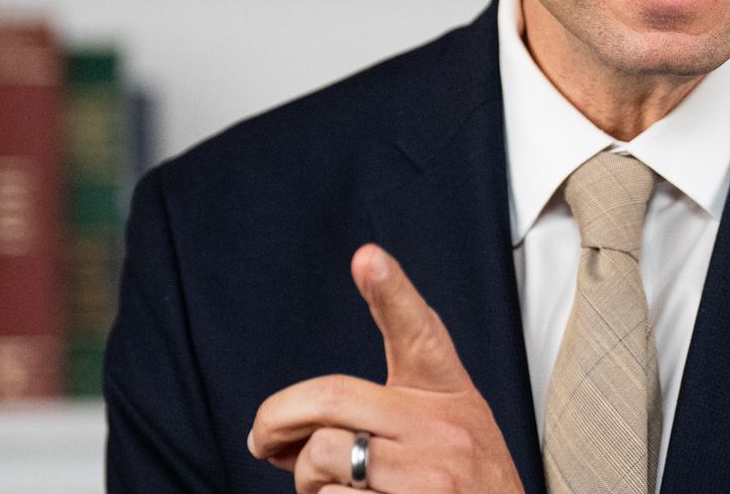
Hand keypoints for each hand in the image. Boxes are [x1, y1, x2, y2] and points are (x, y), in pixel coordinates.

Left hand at [247, 243, 525, 493]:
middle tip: (262, 439)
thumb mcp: (444, 433)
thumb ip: (374, 417)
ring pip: (321, 456)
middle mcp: (442, 428)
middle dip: (278, 418)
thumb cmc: (467, 487)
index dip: (392, 293)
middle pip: (332, 398)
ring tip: (338, 490)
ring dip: (307, 482)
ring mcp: (428, 474)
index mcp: (449, 394)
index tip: (368, 258)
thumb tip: (279, 435)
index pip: (420, 333)